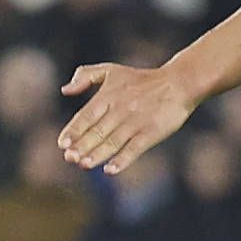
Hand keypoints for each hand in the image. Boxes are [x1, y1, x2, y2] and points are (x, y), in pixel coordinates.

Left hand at [60, 60, 200, 174]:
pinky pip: (134, 148)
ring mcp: (136, 122)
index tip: (62, 144)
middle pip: (97, 131)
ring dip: (98, 154)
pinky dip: (122, 159)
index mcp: (108, 96)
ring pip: (113, 141)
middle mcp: (120, 109)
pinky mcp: (151, 132)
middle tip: (70, 158)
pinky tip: (110, 170)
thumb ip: (85, 76)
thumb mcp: (111, 70)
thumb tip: (65, 90)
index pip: (86, 116)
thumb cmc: (142, 79)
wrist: (178, 83)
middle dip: (82, 145)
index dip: (73, 130)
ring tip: (84, 165)